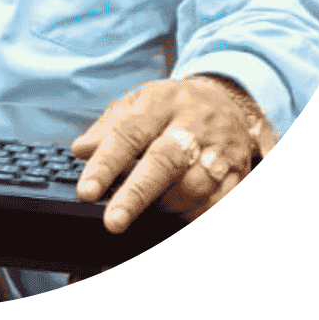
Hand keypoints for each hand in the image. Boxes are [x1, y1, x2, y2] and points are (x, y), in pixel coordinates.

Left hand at [72, 76, 267, 232]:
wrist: (225, 98)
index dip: (105, 164)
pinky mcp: (238, 171)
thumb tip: (80, 150)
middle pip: (164, 160)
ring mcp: (218, 148)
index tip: (86, 192)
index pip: (128, 134)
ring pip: (194, 185)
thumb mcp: (137, 103)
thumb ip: (108, 128)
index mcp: (159, 103)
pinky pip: (219, 201)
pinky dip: (196, 213)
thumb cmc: (171, 107)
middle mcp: (191, 123)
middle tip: (113, 221)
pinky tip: (181, 214)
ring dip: (168, 205)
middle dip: (136, 194)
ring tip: (152, 210)